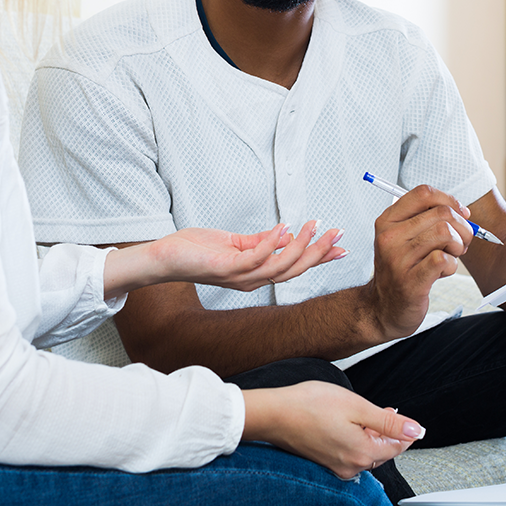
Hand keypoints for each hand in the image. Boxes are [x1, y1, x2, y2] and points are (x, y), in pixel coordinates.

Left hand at [104, 221, 345, 297]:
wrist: (164, 258)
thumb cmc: (196, 250)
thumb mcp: (235, 243)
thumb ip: (260, 241)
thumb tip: (284, 233)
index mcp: (256, 274)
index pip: (294, 267)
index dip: (319, 257)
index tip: (341, 245)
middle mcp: (252, 280)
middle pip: (294, 269)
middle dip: (319, 252)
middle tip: (338, 233)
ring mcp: (240, 277)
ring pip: (280, 266)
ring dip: (301, 245)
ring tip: (315, 225)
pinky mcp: (227, 268)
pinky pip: (256, 256)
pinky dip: (272, 242)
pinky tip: (284, 226)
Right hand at [241, 381, 424, 478]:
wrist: (275, 413)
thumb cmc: (310, 405)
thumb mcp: (357, 406)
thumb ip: (388, 422)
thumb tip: (415, 430)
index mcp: (362, 453)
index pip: (397, 446)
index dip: (404, 429)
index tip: (402, 417)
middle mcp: (351, 466)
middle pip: (382, 451)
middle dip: (387, 431)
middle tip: (384, 411)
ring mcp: (337, 466)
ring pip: (366, 451)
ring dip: (370, 434)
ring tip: (363, 413)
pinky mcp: (326, 461)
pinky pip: (350, 452)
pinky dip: (354, 438)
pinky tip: (347, 422)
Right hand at [366, 185, 472, 340]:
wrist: (383, 309)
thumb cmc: (402, 269)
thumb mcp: (403, 238)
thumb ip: (425, 220)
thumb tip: (460, 211)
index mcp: (387, 220)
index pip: (423, 193)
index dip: (449, 200)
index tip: (460, 215)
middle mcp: (389, 236)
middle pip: (441, 213)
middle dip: (462, 227)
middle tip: (461, 242)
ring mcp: (398, 259)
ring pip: (445, 233)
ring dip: (458, 245)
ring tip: (452, 256)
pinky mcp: (410, 281)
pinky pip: (443, 259)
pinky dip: (452, 264)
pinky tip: (443, 271)